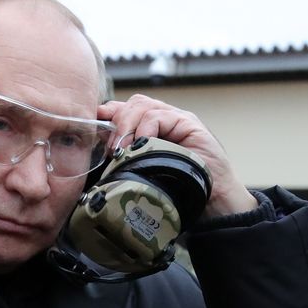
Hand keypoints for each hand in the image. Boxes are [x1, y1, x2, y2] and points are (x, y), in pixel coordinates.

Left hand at [97, 94, 257, 217]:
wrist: (216, 203)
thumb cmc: (181, 193)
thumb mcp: (146, 175)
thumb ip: (129, 161)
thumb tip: (102, 158)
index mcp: (152, 131)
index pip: (124, 111)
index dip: (107, 115)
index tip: (91, 126)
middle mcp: (164, 121)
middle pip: (131, 104)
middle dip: (115, 123)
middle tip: (110, 150)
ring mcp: (177, 120)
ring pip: (142, 106)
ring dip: (127, 126)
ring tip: (123, 150)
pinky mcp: (189, 124)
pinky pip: (159, 115)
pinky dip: (146, 128)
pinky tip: (143, 146)